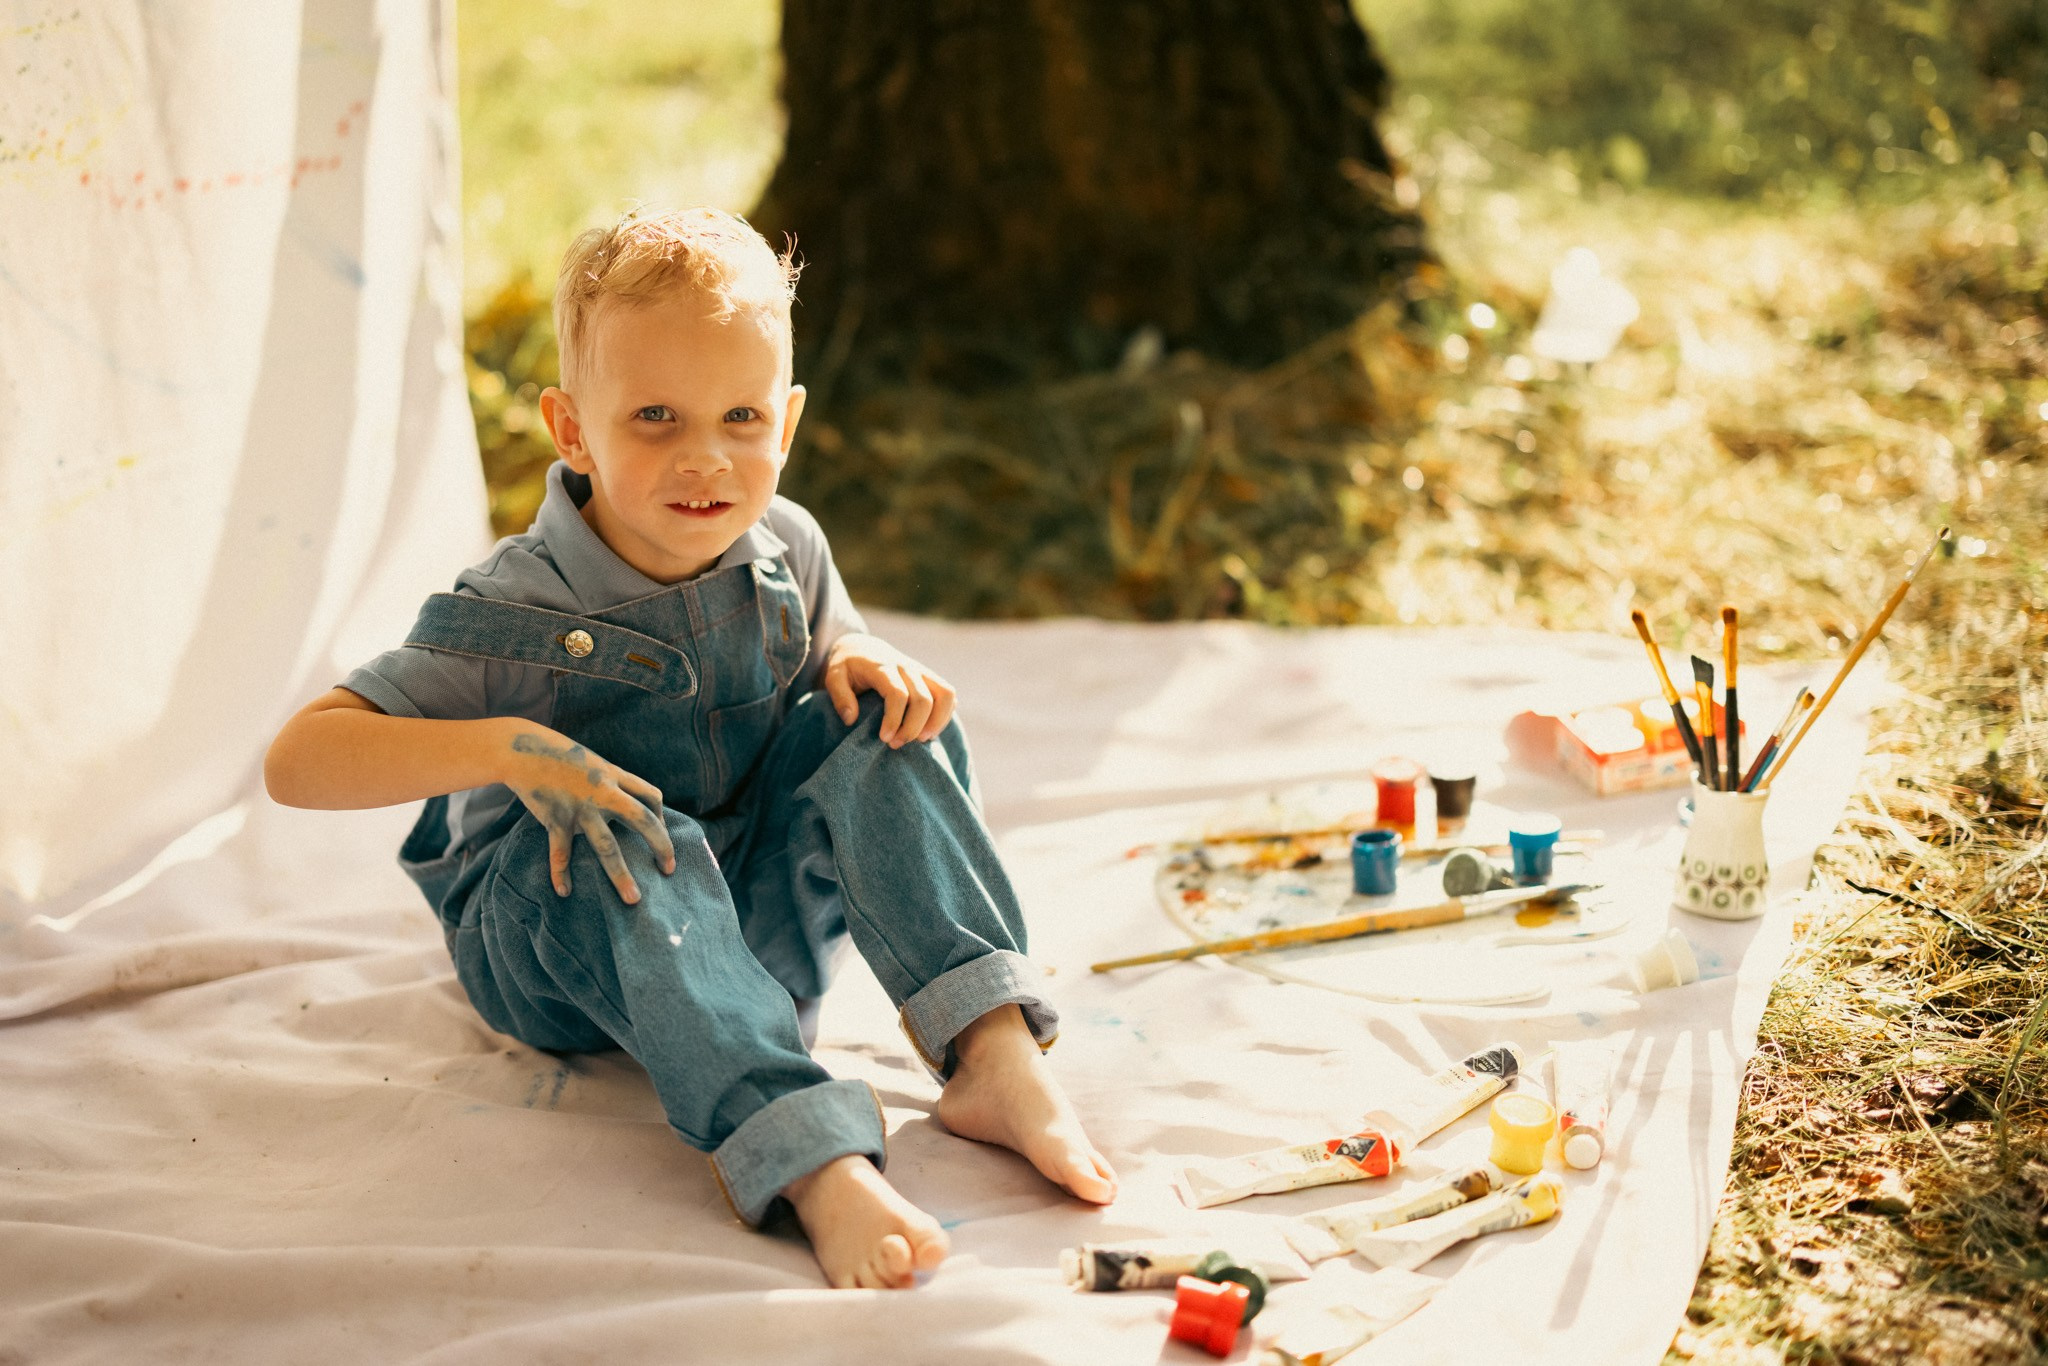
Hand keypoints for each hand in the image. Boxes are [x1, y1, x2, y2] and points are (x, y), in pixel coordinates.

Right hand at [503, 729, 676, 902]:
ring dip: (621, 875)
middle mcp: (603, 792)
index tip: (662, 835)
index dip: (661, 818)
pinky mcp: (556, 819)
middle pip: (642, 821)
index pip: (652, 797)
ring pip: (607, 846)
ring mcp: (580, 807)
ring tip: (634, 899)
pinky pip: (561, 853)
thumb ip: (610, 782)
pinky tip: (564, 891)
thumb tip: (625, 804)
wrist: (521, 748)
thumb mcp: (593, 763)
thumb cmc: (560, 756)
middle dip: (660, 846)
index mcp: (614, 776)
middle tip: (670, 869)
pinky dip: (561, 874)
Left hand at [823, 633, 957, 747]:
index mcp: (882, 666)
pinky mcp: (930, 678)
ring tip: (920, 740)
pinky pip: (948, 695)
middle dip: (913, 728)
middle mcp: (907, 666)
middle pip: (924, 699)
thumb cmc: (847, 667)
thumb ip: (839, 696)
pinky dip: (945, 715)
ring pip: (945, 694)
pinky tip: (928, 731)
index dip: (894, 720)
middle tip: (896, 745)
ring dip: (937, 722)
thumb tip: (850, 719)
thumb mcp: (833, 676)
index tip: (884, 739)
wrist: (863, 647)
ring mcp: (922, 671)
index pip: (898, 694)